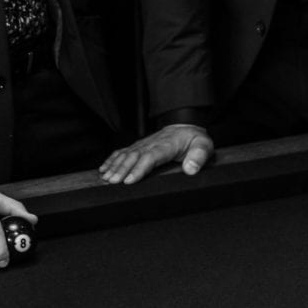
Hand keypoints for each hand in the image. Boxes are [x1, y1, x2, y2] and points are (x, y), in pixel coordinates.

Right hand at [98, 124, 214, 184]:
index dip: (139, 169)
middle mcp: (152, 143)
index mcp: (167, 145)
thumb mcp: (204, 146)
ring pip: (126, 154)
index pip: (150, 157)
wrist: (185, 126)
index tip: (129, 180)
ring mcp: (143, 144)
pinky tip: (103, 168)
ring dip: (114, 165)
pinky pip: (123, 151)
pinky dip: (111, 159)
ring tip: (105, 178)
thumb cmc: (194, 139)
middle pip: (134, 156)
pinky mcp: (139, 146)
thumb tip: (190, 169)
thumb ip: (199, 156)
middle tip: (112, 182)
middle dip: (121, 169)